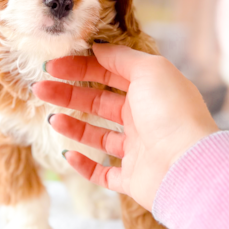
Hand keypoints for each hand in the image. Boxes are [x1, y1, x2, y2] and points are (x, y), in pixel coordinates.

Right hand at [32, 44, 218, 209]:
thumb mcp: (150, 70)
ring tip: (52, 118)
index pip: (110, 74)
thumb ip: (122, 58)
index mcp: (150, 91)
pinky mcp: (132, 179)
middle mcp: (145, 119)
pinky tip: (69, 153)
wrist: (187, 166)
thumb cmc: (172, 113)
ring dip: (73, 126)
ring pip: (98, 136)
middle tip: (40, 89)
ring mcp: (138, 150)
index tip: (53, 66)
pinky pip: (103, 173)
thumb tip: (98, 48)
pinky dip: (84, 165)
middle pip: (99, 103)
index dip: (81, 68)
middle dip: (69, 94)